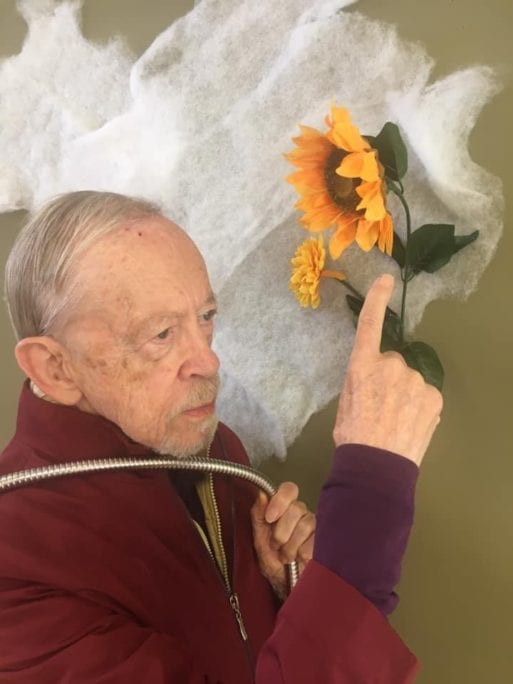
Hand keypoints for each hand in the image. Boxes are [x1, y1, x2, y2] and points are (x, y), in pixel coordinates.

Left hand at [250, 482, 314, 597]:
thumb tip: (261, 494)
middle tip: (276, 546)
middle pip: (296, 508)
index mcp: (286, 511)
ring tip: (287, 557)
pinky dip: (303, 554)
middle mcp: (303, 516)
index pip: (289, 490)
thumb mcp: (259, 540)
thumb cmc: (274, 565)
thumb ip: (258, 516)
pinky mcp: (327, 542)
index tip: (270, 517)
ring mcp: (317, 528)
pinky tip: (300, 561)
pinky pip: (316, 540)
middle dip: (281, 531)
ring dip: (291, 546)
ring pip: (306, 524)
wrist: (287, 589)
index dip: (280, 500)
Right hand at [334, 273, 442, 466]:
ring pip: (410, 380)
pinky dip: (419, 404)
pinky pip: (425, 394)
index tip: (386, 279)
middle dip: (388, 378)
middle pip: (392, 363)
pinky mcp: (433, 395)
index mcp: (362, 366)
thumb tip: (373, 376)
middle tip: (380, 406)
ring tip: (395, 419)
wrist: (376, 466)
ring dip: (405, 393)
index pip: (369, 325)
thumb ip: (361, 379)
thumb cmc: (353, 435)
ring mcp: (415, 380)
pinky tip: (409, 422)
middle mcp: (390, 366)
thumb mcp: (346, 401)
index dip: (377, 300)